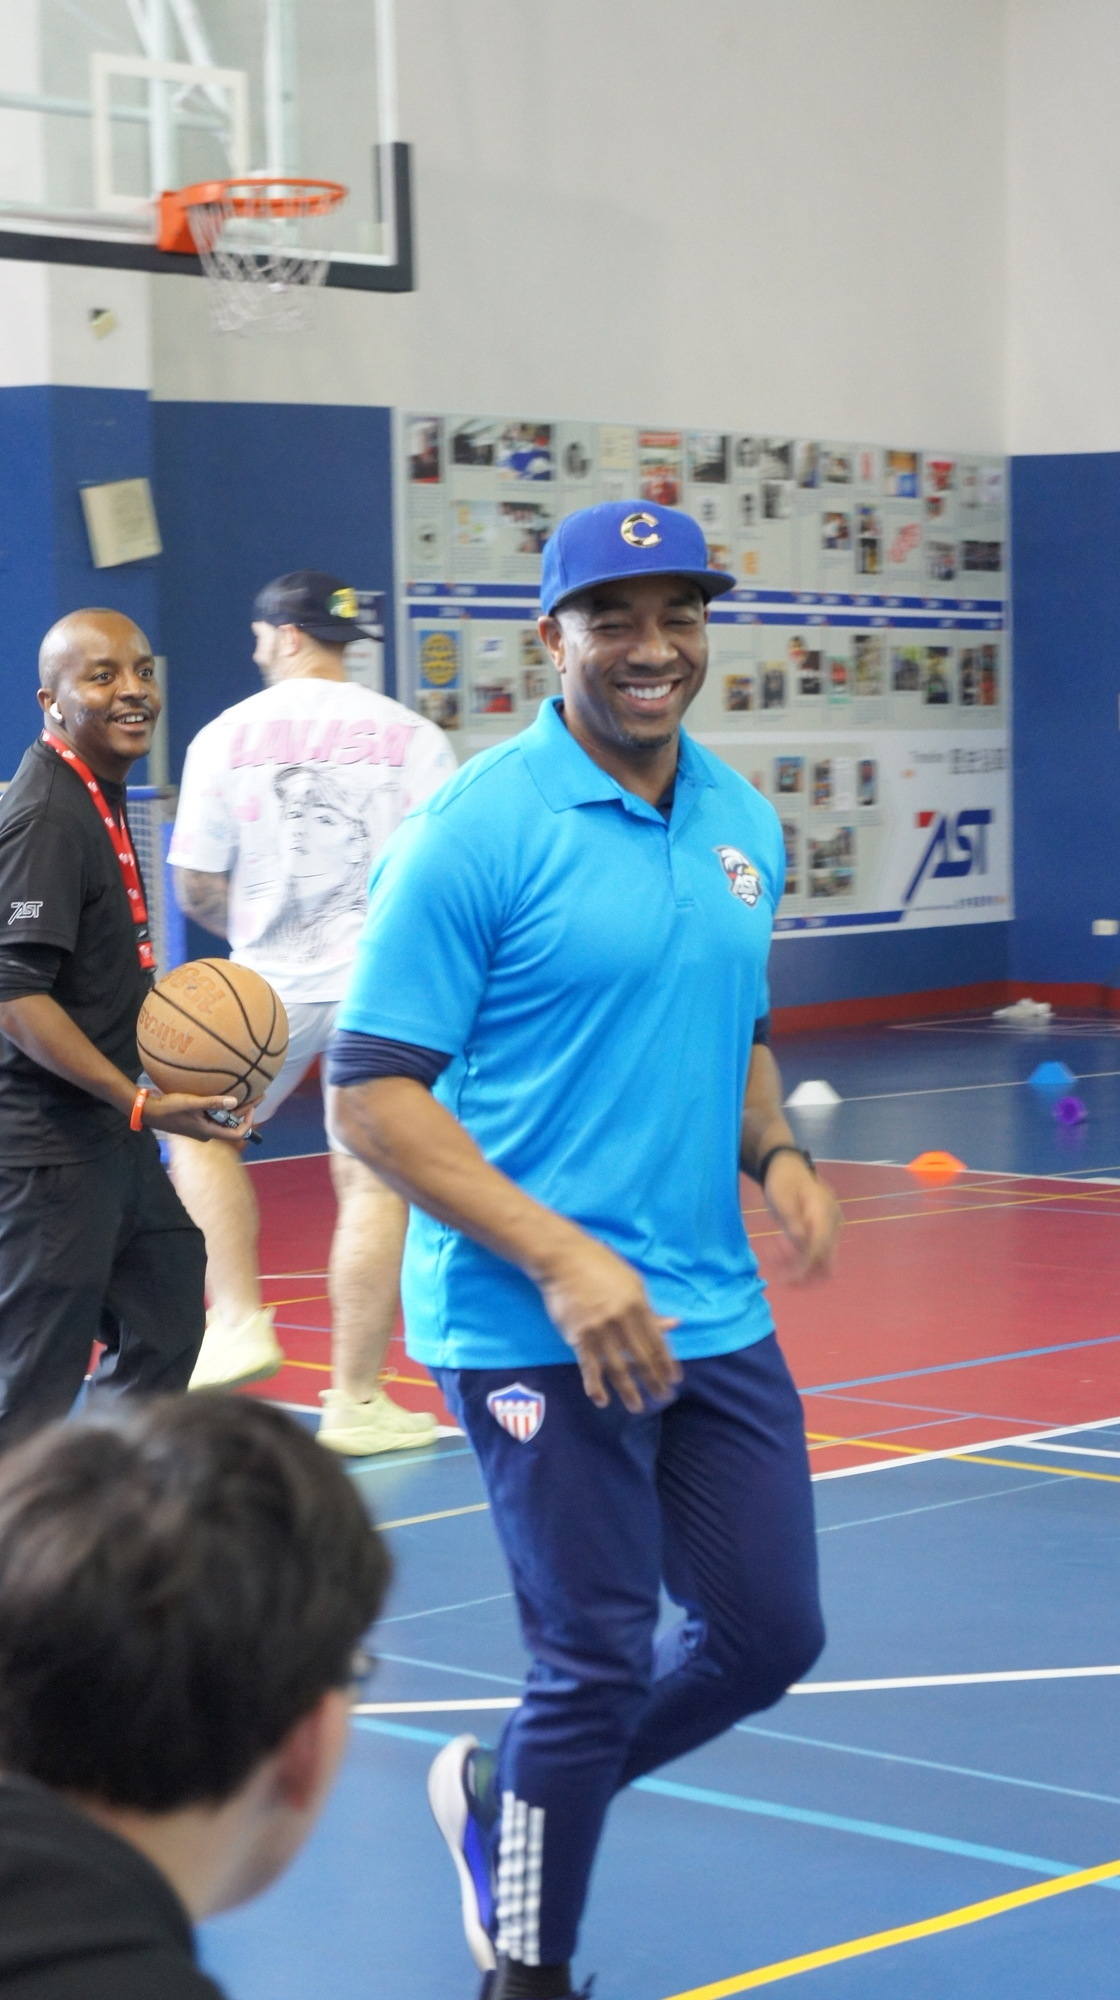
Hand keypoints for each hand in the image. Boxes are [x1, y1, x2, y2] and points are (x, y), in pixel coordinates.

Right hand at [141, 1090, 257, 1143]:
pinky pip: (214, 1115)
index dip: (248, 1121)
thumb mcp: (192, 1103)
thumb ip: (213, 1103)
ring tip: (246, 1092)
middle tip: (257, 1094)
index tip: (252, 1106)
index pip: (237, 1133)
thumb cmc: (170, 1109)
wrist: (150, 1111)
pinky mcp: (196, 1120)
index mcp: (209, 1132)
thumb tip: (235, 1101)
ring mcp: (202, 1127)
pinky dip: (222, 1107)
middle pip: (232, 1124)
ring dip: (234, 1108)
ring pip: (224, 1119)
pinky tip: (225, 1094)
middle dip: (245, 1110)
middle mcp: (208, 1132)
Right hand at [537, 1231, 681, 1412]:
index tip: (674, 1380)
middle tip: (662, 1398)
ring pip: (618, 1367)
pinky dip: (595, 1386)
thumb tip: (674, 1325)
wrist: (563, 1259)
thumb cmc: (600, 1266)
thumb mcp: (633, 1282)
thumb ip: (650, 1309)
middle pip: (641, 1358)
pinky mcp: (577, 1337)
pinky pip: (588, 1367)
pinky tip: (602, 1400)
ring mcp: (599, 1330)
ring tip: (638, 1407)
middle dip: (653, 1381)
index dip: (666, 1364)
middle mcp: (621, 1320)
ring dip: (629, 1390)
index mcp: (638, 1305)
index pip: (657, 1342)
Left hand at [763, 1153, 841, 1282]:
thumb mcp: (781, 1198)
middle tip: (779, 1272)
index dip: (804, 1265)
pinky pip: (816, 1256)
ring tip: (776, 1260)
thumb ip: (792, 1220)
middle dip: (804, 1273)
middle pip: (827, 1262)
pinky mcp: (824, 1235)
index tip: (785, 1277)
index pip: (820, 1246)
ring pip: (822, 1263)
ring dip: (800, 1269)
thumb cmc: (783, 1181)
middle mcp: (832, 1224)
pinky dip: (800, 1261)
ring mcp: (830, 1230)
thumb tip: (800, 1243)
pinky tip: (782, 1254)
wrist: (789, 1169)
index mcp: (823, 1212)